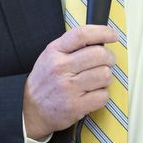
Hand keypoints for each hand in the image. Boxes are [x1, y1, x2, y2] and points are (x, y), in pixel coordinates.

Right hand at [23, 25, 116, 139]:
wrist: (30, 110)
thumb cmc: (44, 82)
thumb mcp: (50, 56)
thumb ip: (71, 46)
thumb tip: (99, 39)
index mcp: (55, 52)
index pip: (82, 35)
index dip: (103, 32)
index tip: (113, 35)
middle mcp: (61, 68)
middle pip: (99, 54)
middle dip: (110, 57)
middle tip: (108, 61)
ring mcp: (68, 88)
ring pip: (105, 75)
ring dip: (106, 77)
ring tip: (97, 80)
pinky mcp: (76, 106)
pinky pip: (103, 95)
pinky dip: (102, 95)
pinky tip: (93, 93)